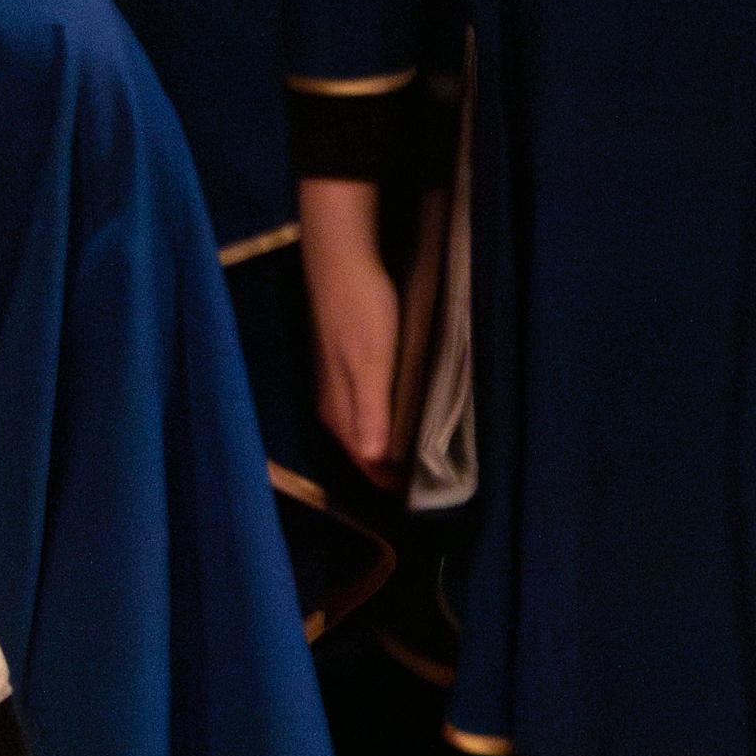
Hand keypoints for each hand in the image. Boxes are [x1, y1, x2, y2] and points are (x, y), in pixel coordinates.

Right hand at [298, 180, 400, 479]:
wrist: (341, 259)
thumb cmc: (361, 310)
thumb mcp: (371, 362)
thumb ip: (371, 411)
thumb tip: (371, 460)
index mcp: (338, 408)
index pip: (362, 459)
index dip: (387, 480)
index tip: (419, 496)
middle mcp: (331, 401)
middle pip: (358, 448)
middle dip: (385, 467)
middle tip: (424, 480)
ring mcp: (334, 381)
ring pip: (359, 427)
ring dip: (382, 443)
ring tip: (415, 454)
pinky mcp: (341, 362)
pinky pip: (361, 406)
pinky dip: (380, 419)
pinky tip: (398, 413)